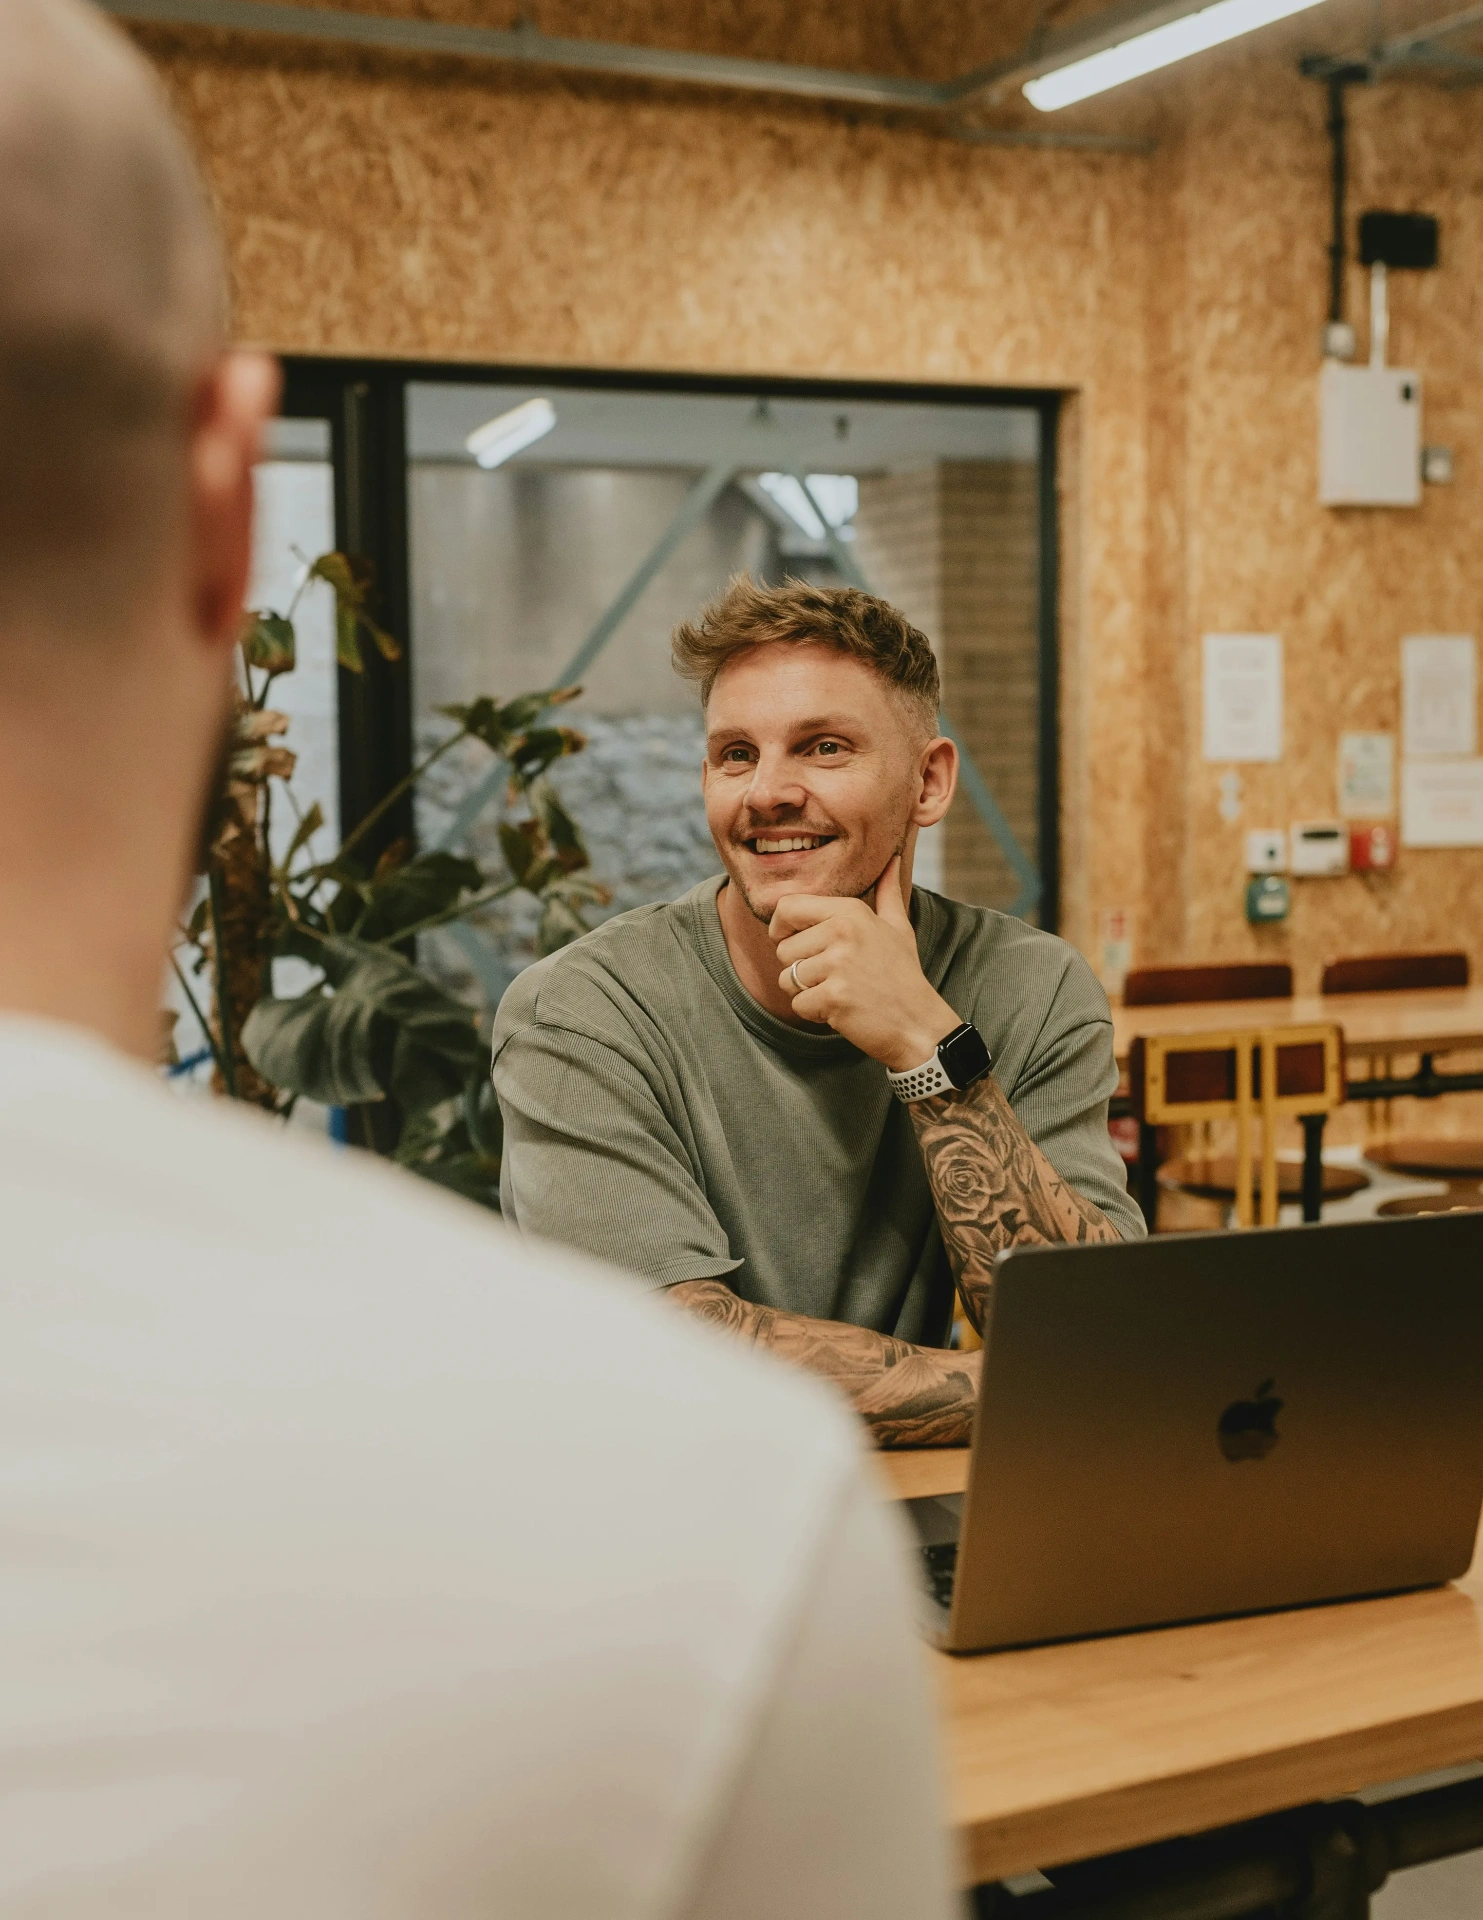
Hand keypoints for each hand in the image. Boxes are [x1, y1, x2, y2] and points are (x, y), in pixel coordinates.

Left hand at [770, 856, 959, 1070]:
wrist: (919, 1023)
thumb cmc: (903, 975)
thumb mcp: (898, 927)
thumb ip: (887, 892)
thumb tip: (891, 857)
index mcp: (851, 911)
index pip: (788, 907)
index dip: (780, 927)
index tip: (792, 942)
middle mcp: (842, 932)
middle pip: (783, 949)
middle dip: (799, 969)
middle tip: (834, 977)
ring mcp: (838, 964)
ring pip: (787, 979)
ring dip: (807, 992)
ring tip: (841, 991)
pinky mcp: (834, 997)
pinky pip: (799, 1004)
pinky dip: (815, 1013)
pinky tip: (843, 1010)